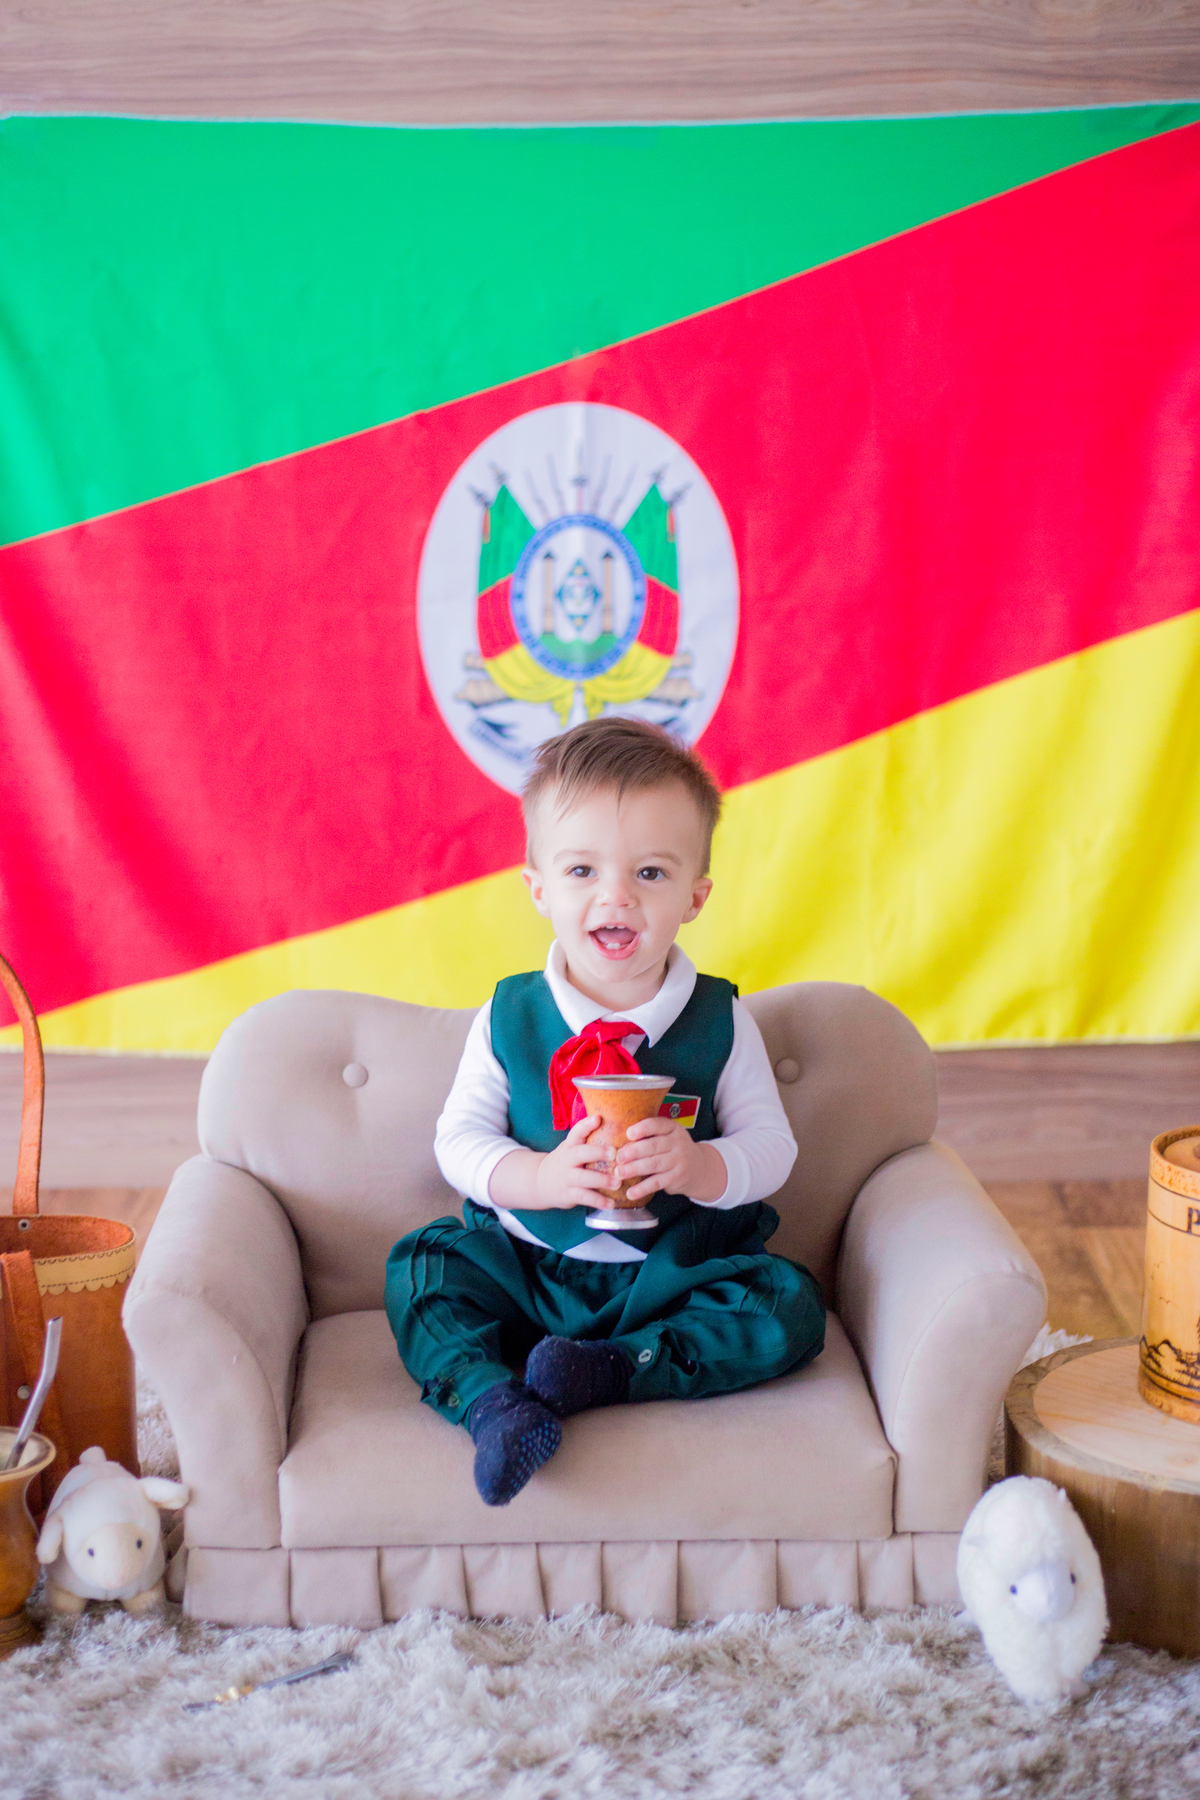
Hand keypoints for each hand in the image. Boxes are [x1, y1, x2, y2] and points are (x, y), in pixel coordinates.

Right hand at [487, 1115, 614, 1211]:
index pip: (576, 1132)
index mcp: (570, 1145)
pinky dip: (598, 1201)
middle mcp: (567, 1159)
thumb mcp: (573, 1147)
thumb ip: (590, 1139)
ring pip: (583, 1178)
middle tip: (614, 1153)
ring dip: (601, 1180)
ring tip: (618, 1182)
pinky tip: (612, 1203)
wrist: (540, 1182)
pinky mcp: (568, 1194)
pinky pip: (584, 1197)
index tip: (598, 1118)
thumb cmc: (567, 1161)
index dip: (586, 1124)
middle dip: (596, 1152)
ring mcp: (566, 1177)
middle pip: (579, 1153)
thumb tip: (621, 1124)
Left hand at [617, 1118, 727, 1203]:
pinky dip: (642, 1188)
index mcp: (673, 1128)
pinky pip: (657, 1183)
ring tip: (618, 1173)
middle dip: (634, 1151)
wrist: (699, 1169)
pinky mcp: (676, 1178)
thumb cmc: (673, 1149)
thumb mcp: (667, 1136)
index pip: (657, 1125)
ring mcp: (679, 1161)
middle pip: (654, 1146)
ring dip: (634, 1169)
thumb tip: (619, 1142)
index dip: (643, 1129)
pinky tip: (630, 1192)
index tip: (628, 1134)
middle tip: (618, 1157)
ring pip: (654, 1164)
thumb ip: (649, 1135)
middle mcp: (678, 1143)